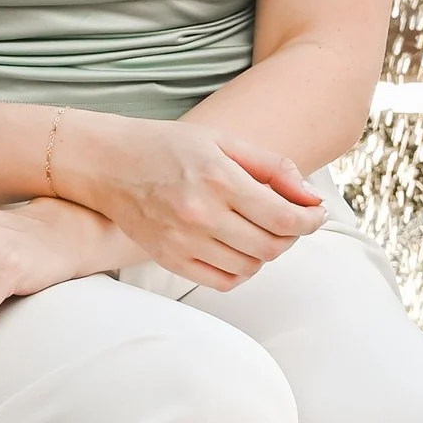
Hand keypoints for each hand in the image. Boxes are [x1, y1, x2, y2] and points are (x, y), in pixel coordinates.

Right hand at [46, 114, 323, 290]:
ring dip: (266, 253)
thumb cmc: (168, 146)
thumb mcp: (224, 141)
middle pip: (271, 246)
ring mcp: (183, 241)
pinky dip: (241, 270)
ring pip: (250, 267)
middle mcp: (201, 214)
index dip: (310, 221)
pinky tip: (239, 250)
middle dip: (292, 236)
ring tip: (260, 230)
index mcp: (219, 179)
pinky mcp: (169, 260)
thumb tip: (312, 200)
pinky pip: (222, 281)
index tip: (315, 215)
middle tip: (292, 222)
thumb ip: (273, 168)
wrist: (106, 163)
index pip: (284, 218)